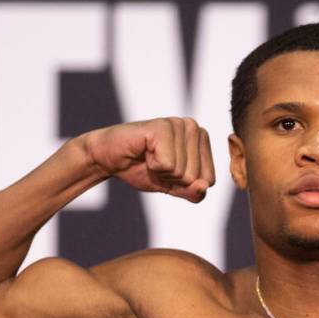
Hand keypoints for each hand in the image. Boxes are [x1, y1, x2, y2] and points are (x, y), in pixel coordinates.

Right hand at [82, 117, 215, 202]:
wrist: (109, 158)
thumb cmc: (142, 168)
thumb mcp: (174, 187)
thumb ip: (193, 192)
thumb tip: (203, 187)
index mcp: (202, 140)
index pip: (209, 180)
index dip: (184, 184)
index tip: (168, 170)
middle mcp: (193, 127)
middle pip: (195, 176)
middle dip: (172, 177)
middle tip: (155, 163)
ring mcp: (178, 125)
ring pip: (182, 171)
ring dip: (160, 171)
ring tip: (149, 156)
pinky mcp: (162, 127)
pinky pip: (167, 164)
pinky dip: (152, 165)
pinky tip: (144, 151)